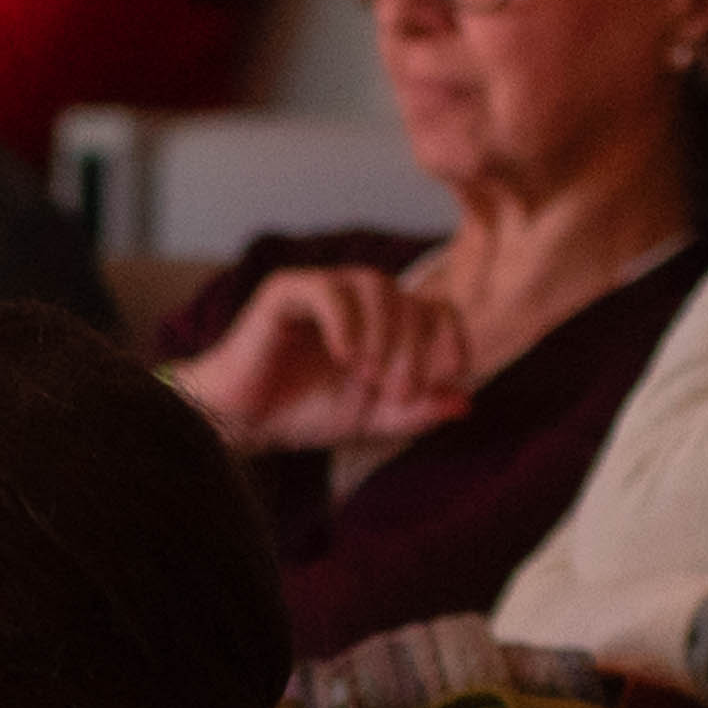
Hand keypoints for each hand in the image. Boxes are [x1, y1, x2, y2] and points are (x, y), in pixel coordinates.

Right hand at [175, 267, 473, 455]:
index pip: (435, 309)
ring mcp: (322, 290)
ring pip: (375, 285)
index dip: (450, 337)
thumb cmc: (302, 414)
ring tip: (367, 375)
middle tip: (396, 391)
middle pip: (408, 300)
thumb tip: (465, 402)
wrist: (242, 422)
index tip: (453, 372)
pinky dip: (344, 322)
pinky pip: (327, 290)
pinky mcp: (286, 291)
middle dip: (411, 350)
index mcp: (382, 324)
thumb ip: (416, 412)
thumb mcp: (372, 419)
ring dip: (382, 333)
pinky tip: (343, 357)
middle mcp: (357, 300)